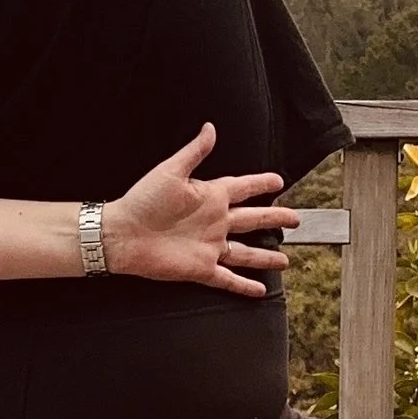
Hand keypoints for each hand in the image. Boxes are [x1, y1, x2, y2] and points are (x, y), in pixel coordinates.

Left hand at [102, 126, 301, 297]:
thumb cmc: (143, 200)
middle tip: (295, 219)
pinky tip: (260, 290)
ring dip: (265, 257)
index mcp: (210, 197)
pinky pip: (228, 278)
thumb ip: (194, 151)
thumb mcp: (171, 171)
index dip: (261, 184)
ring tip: (285, 262)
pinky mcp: (201, 268)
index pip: (243, 188)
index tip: (278, 181)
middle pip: (253, 220)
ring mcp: (210, 247)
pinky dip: (244, 285)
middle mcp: (215, 222)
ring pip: (246, 253)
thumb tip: (210, 128)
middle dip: (274, 218)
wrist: (123, 234)